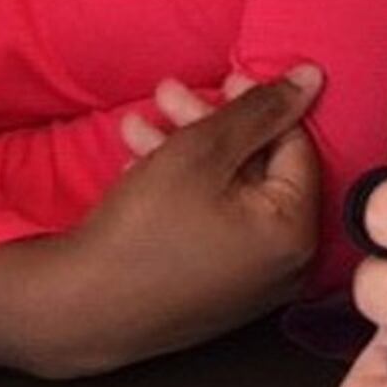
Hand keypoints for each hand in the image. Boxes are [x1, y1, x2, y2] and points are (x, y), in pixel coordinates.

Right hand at [0, 68, 323, 378]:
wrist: (74, 310)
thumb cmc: (143, 227)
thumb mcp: (202, 150)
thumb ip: (262, 109)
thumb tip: (313, 77)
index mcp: (295, 233)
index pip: (295, 147)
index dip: (256, 105)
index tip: (223, 79)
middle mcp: (284, 266)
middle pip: (255, 169)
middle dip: (206, 124)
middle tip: (166, 94)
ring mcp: (247, 286)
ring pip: (224, 194)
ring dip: (182, 150)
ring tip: (133, 126)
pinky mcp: (212, 295)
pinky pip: (210, 226)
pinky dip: (179, 191)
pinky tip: (135, 165)